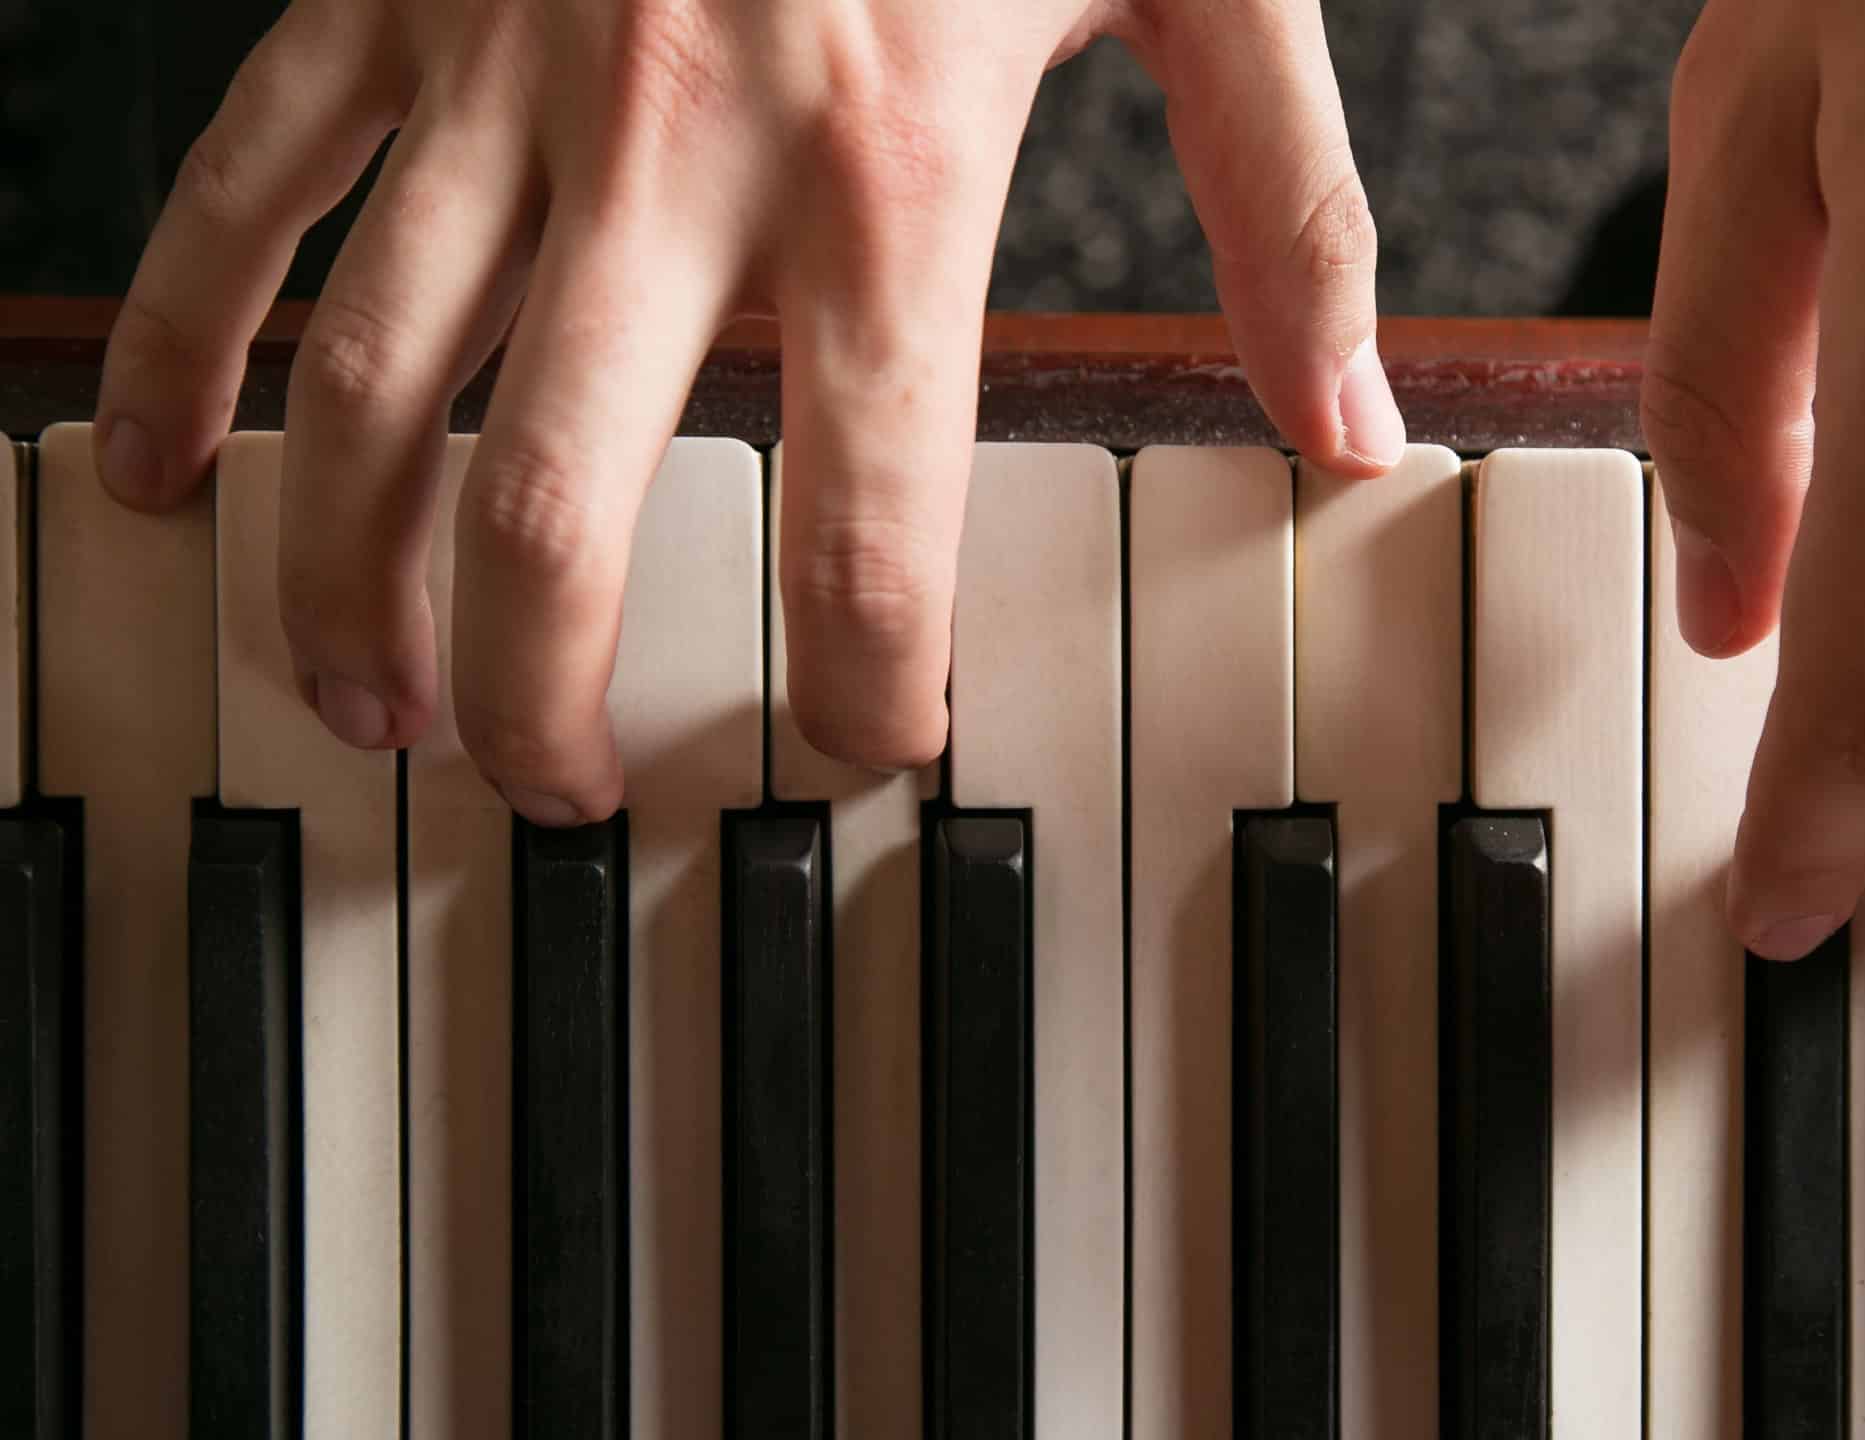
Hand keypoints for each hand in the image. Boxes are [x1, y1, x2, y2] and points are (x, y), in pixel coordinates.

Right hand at [94, 0, 1402, 820]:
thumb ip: (1287, 215)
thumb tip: (1357, 433)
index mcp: (887, 172)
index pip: (862, 513)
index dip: (859, 681)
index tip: (867, 753)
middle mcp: (675, 151)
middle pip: (559, 502)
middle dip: (546, 689)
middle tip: (567, 787)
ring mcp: (505, 78)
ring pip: (373, 386)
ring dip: (350, 578)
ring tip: (370, 706)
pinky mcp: (390, 0)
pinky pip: (246, 191)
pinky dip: (184, 341)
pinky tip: (165, 474)